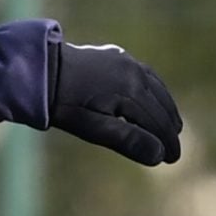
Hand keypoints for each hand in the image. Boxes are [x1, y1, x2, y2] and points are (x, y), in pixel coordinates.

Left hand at [51, 43, 182, 165]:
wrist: (41, 69)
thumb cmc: (64, 104)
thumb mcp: (92, 128)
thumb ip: (127, 141)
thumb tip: (159, 155)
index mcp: (131, 92)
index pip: (157, 122)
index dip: (167, 143)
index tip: (173, 160)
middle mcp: (135, 73)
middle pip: (161, 106)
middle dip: (169, 129)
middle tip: (174, 151)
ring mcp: (128, 61)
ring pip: (157, 89)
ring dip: (166, 109)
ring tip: (172, 127)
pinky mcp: (119, 56)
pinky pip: (146, 75)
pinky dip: (156, 91)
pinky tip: (155, 98)